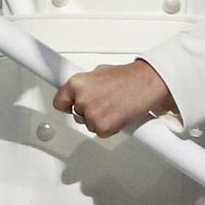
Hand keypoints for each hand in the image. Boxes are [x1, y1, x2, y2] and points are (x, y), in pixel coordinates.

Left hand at [52, 59, 175, 138]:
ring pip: (88, 124)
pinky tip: (117, 115)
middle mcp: (81, 99)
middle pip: (76, 114)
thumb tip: (81, 91)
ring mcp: (91, 114)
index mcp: (77, 83)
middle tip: (103, 103)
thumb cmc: (127, 77)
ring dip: (98, 119)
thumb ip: (85, 84)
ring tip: (113, 106)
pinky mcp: (103, 127)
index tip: (69, 107)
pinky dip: (108, 128)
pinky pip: (100, 132)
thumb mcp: (99, 72)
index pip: (59, 102)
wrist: (145, 84)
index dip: (66, 105)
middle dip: (88, 111)